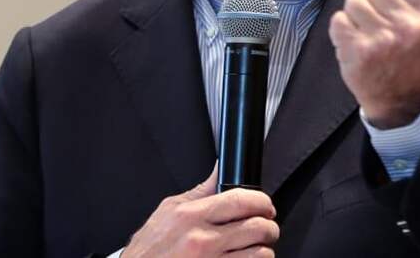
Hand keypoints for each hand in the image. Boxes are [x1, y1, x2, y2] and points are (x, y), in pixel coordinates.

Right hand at [123, 164, 278, 257]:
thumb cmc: (150, 249)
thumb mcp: (169, 211)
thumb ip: (200, 192)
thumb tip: (220, 170)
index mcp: (191, 216)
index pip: (239, 200)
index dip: (261, 201)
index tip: (265, 205)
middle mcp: (202, 240)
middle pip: (256, 227)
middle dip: (269, 226)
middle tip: (268, 226)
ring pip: (259, 254)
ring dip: (264, 250)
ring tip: (258, 247)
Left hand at [328, 0, 419, 128]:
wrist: (403, 100)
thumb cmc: (413, 50)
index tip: (396, 0)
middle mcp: (414, 27)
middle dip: (375, 1)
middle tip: (384, 24)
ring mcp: (385, 40)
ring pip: (354, 1)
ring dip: (357, 16)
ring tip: (370, 34)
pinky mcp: (359, 52)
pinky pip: (338, 20)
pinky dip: (343, 31)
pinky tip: (357, 45)